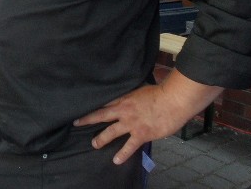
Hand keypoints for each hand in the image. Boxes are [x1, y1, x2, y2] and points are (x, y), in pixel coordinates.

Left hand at [74, 70, 221, 164]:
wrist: (174, 100)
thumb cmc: (161, 93)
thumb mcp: (141, 89)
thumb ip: (133, 95)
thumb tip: (131, 96)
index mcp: (124, 98)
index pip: (104, 102)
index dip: (93, 105)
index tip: (82, 107)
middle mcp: (124, 110)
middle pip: (101, 115)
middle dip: (87, 119)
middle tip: (76, 123)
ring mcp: (131, 123)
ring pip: (111, 132)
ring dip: (101, 139)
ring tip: (94, 144)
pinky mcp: (141, 133)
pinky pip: (129, 146)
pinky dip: (122, 154)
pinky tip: (116, 160)